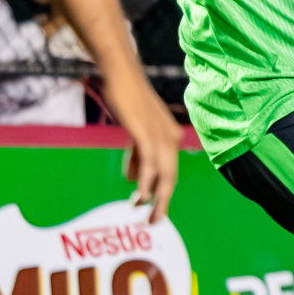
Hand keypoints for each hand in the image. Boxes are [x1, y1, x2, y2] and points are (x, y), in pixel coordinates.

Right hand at [104, 72, 181, 222]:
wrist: (121, 73)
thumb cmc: (127, 98)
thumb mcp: (135, 130)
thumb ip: (137, 154)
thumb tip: (134, 180)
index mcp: (170, 137)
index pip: (169, 170)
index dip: (163, 192)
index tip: (154, 211)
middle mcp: (170, 137)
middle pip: (172, 176)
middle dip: (164, 201)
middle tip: (156, 222)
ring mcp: (159, 134)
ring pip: (164, 173)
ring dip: (156, 197)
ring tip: (148, 215)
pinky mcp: (146, 131)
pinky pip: (150, 162)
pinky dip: (147, 181)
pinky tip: (142, 196)